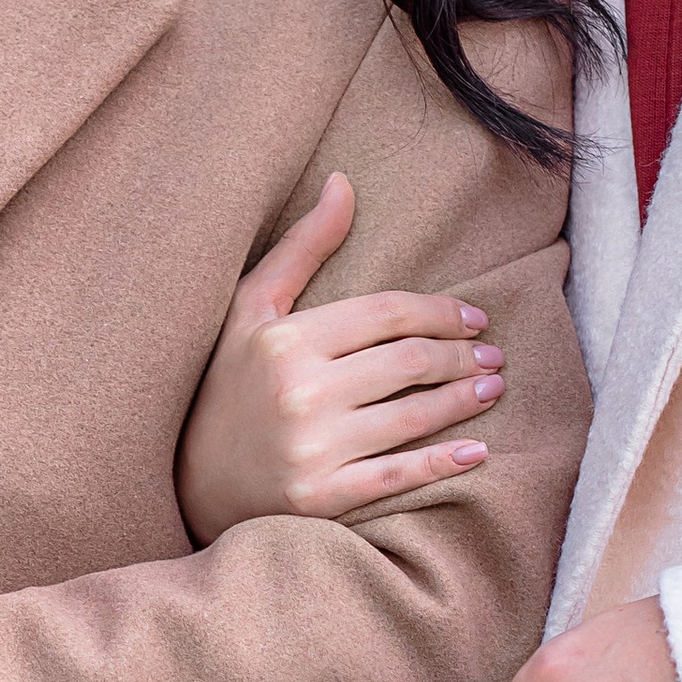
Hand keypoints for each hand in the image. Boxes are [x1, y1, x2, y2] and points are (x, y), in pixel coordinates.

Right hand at [174, 171, 503, 543]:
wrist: (190, 485)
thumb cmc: (226, 385)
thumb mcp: (250, 309)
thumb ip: (302, 248)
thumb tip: (344, 183)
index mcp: (285, 340)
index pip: (387, 313)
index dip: (440, 312)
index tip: (474, 317)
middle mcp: (300, 392)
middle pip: (408, 361)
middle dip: (461, 355)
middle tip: (492, 355)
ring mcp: (312, 450)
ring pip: (413, 415)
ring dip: (464, 399)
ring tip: (491, 388)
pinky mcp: (322, 499)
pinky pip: (399, 475)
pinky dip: (445, 461)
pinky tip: (477, 450)